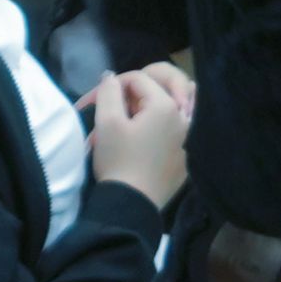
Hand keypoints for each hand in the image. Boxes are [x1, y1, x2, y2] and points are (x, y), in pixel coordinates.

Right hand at [83, 64, 192, 205]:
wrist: (131, 205)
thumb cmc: (118, 160)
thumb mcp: (107, 122)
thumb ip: (109, 90)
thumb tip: (112, 77)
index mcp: (166, 105)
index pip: (138, 78)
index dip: (112, 85)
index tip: (91, 101)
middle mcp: (184, 118)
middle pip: (165, 84)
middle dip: (138, 87)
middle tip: (119, 98)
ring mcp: (189, 139)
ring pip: (180, 103)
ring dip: (159, 99)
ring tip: (138, 107)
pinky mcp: (185, 157)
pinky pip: (179, 128)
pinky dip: (164, 122)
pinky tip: (148, 131)